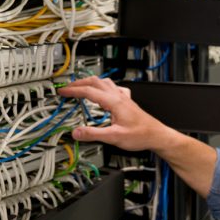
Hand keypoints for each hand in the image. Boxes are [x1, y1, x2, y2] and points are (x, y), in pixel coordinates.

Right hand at [57, 76, 179, 153]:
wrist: (156, 135)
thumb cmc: (141, 135)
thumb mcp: (114, 137)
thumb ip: (94, 134)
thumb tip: (76, 132)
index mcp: (114, 101)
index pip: (89, 91)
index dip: (73, 91)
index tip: (62, 92)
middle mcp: (118, 96)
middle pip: (95, 82)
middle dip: (79, 83)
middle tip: (67, 88)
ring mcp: (123, 97)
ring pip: (104, 82)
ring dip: (90, 82)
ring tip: (81, 86)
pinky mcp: (127, 101)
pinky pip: (113, 88)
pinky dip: (103, 87)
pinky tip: (103, 92)